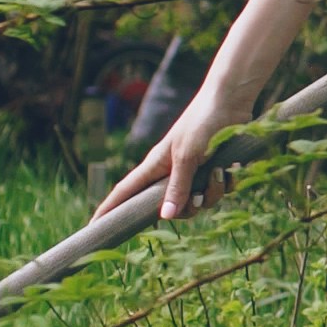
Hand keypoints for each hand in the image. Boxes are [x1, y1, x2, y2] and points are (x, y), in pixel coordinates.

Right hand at [97, 81, 253, 221]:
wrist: (231, 99)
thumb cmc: (201, 122)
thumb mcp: (186, 156)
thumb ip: (177, 187)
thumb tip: (164, 217)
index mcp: (154, 166)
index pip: (125, 191)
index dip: (109, 209)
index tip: (93, 227)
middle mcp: (171, 171)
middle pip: (170, 208)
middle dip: (187, 208)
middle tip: (197, 197)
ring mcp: (193, 171)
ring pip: (198, 201)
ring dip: (212, 192)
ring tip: (220, 172)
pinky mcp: (213, 168)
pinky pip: (218, 190)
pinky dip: (227, 183)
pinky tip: (233, 169)